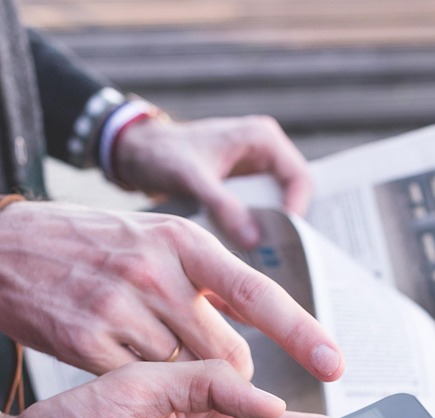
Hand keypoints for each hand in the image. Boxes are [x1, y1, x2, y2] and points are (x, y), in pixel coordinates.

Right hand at [0, 200, 343, 379]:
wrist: (3, 250)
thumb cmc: (92, 246)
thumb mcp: (155, 239)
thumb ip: (205, 278)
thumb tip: (252, 329)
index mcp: (183, 242)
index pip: (258, 293)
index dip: (302, 332)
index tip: (336, 364)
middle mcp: (156, 271)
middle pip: (224, 353)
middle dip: (226, 374)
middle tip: (202, 366)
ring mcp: (119, 306)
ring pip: (182, 374)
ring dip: (179, 380)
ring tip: (145, 349)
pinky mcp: (86, 341)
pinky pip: (138, 384)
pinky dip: (139, 384)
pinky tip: (118, 359)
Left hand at [112, 115, 311, 248]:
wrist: (134, 154)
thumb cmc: (162, 154)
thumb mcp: (193, 179)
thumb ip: (223, 206)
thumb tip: (253, 240)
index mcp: (262, 140)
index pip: (300, 179)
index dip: (296, 211)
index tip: (282, 240)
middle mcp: (263, 154)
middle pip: (290, 197)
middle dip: (283, 227)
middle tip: (276, 258)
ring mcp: (252, 173)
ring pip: (274, 209)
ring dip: (266, 232)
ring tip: (260, 260)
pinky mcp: (238, 191)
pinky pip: (254, 214)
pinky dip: (248, 232)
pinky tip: (241, 253)